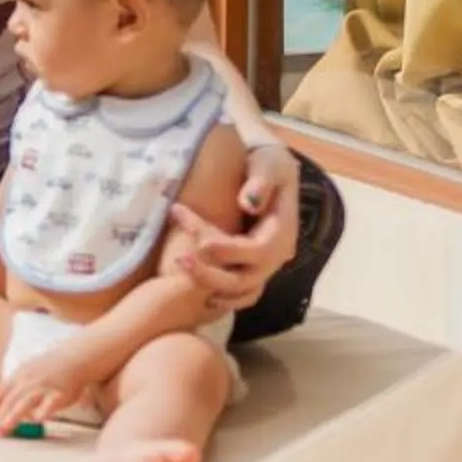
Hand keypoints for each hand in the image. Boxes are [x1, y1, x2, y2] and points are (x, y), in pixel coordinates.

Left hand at [0, 337, 103, 434]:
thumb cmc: (47, 369)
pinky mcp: (60, 393)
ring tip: (6, 427)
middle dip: (1, 415)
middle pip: (11, 399)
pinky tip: (38, 420)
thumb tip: (0, 407)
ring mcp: (44, 386)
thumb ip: (14, 389)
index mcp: (18, 376)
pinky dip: (44, 411)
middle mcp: (28, 381)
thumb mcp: (26, 373)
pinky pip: (51, 403)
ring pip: (26, 401)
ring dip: (15, 415)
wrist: (74, 357)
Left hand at [166, 142, 300, 311]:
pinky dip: (223, 297)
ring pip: (243, 290)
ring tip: (181, 272)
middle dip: (213, 273)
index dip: (229, 250)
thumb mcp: (267, 165)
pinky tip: (198, 295)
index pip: (258, 251)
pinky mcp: (253, 267)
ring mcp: (266, 265)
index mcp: (283, 232)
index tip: (200, 239)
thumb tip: (248, 204)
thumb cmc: (268, 165)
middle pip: (248, 278)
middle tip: (178, 260)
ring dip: (212, 286)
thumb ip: (259, 182)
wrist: (270, 172)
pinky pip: (242, 293)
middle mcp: (277, 255)